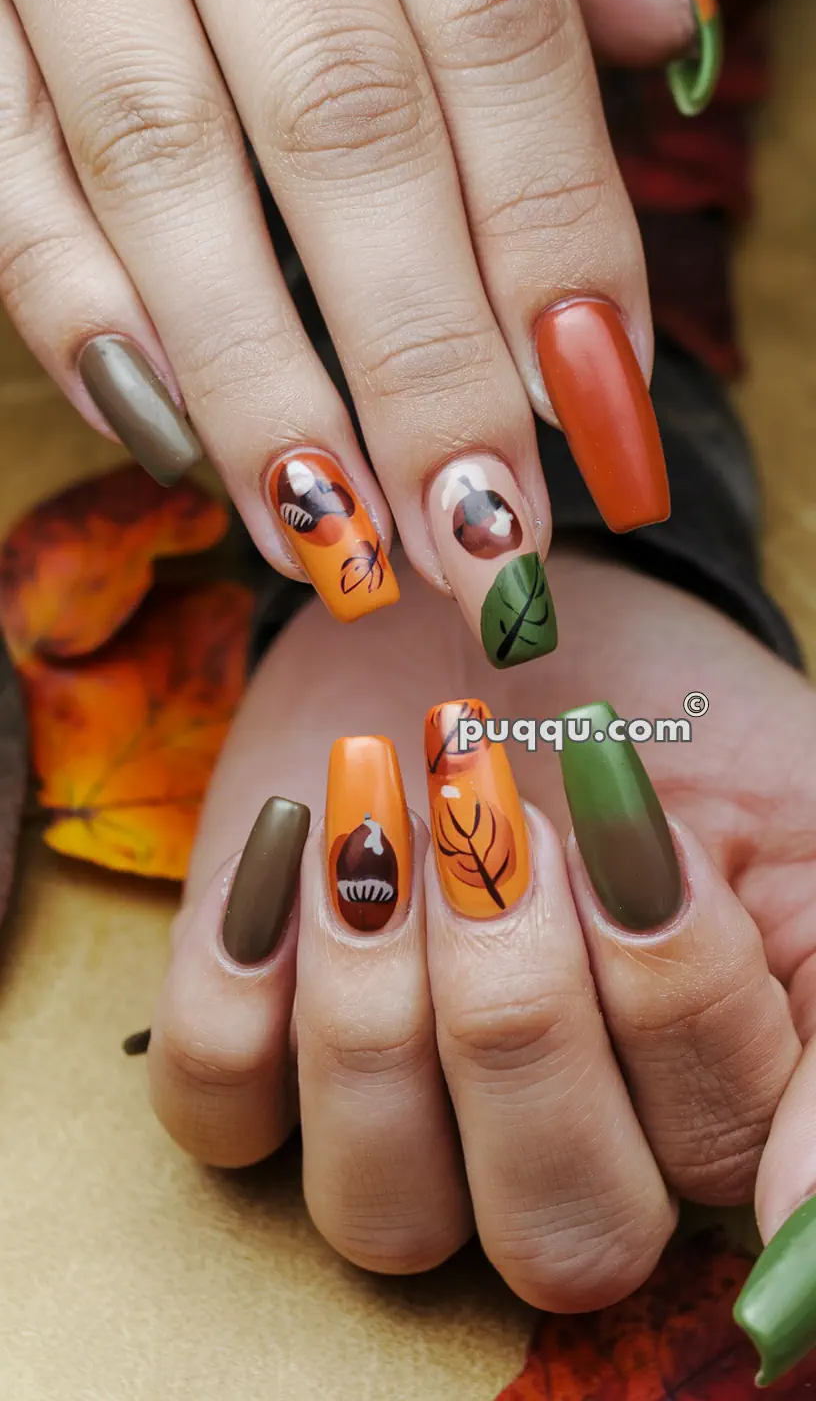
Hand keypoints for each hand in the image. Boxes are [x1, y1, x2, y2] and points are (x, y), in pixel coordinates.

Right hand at [0, 0, 715, 663]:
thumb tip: (667, 34)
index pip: (496, 32)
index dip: (554, 233)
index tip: (601, 410)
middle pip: (346, 129)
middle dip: (423, 360)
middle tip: (482, 542)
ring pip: (166, 167)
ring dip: (258, 380)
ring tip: (337, 545)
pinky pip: (1, 168)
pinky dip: (74, 307)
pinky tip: (166, 438)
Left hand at [145, 547, 815, 1345]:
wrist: (511, 623)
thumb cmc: (670, 728)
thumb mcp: (796, 840)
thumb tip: (789, 1233)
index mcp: (700, 1118)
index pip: (711, 1156)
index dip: (673, 989)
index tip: (628, 810)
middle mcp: (547, 1160)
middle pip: (553, 1230)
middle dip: (522, 1012)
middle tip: (502, 820)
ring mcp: (394, 1125)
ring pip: (383, 1203)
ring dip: (382, 999)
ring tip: (393, 809)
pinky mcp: (256, 1056)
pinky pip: (221, 1103)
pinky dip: (242, 971)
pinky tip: (294, 841)